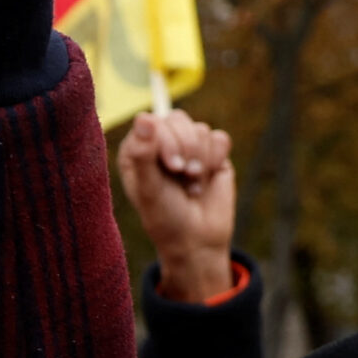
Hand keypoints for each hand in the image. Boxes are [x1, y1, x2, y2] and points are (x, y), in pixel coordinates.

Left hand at [118, 109, 236, 301]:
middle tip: (184, 175)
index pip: (152, 121)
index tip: (172, 166)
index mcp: (137, 148)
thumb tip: (144, 117)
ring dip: (200, 161)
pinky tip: (206, 179)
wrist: (198, 241)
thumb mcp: (149, 190)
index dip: (166, 140)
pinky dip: (216, 160)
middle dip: (186, 149)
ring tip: (192, 185)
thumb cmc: (165, 218)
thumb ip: (143, 155)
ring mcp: (188, 146)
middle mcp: (161, 142)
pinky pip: (220, 138)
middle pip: (178, 119)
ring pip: (201, 130)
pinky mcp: (212, 153)